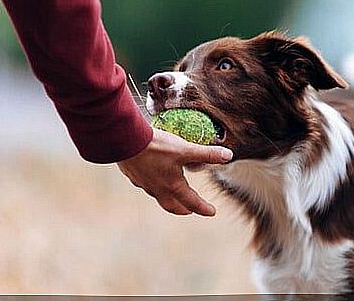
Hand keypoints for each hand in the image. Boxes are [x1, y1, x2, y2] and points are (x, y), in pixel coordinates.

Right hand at [117, 129, 232, 215]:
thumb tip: (229, 156)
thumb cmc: (156, 146)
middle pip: (172, 206)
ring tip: (172, 193)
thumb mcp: (185, 149)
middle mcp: (158, 189)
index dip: (203, 208)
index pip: (192, 202)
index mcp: (173, 186)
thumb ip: (207, 153)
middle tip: (190, 210)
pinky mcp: (133, 175)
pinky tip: (153, 177)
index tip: (212, 212)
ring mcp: (144, 184)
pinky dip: (154, 185)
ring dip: (168, 198)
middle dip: (183, 209)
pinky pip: (146, 185)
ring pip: (158, 196)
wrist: (125, 140)